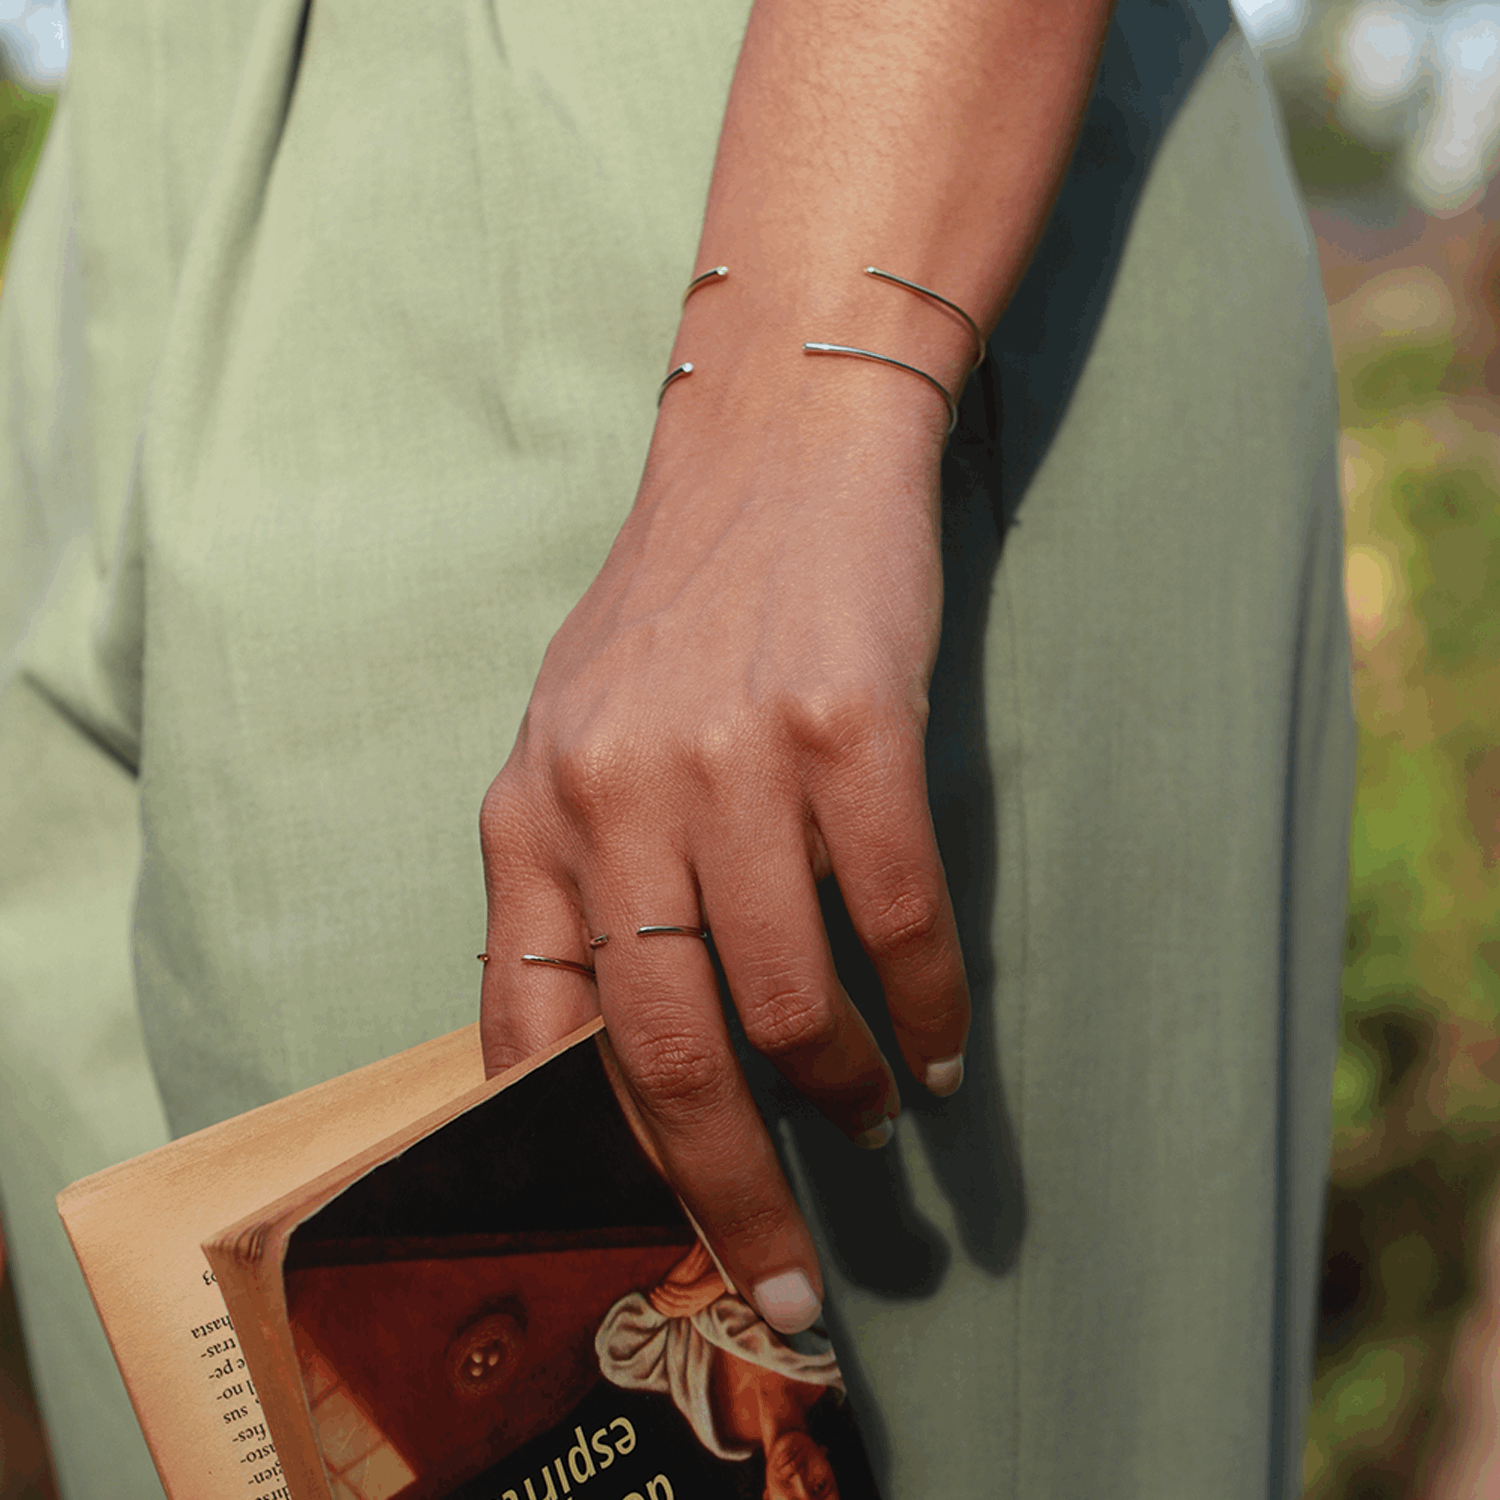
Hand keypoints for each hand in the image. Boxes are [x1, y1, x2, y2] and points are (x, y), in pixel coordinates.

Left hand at [479, 365, 970, 1334]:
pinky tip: (937, 1046)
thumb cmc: (683, 615)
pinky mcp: (850, 731)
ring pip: (787, 1004)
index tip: (656, 1244)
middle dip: (728, 1197)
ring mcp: (733, 764)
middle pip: (666, 1058)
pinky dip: (923, 1009)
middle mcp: (613, 798)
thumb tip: (608, 1057)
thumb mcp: (574, 742)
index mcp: (527, 815)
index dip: (592, 1161)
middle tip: (785, 1286)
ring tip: (869, 1117)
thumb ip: (574, 886)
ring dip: (839, 1093)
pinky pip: (893, 920)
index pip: (529, 1038)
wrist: (778, 448)